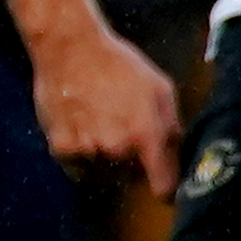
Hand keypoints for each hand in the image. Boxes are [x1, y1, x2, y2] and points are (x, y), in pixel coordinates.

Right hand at [9, 0, 182, 190]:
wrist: (71, 48)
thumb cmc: (119, 65)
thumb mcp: (160, 89)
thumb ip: (172, 129)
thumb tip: (178, 160)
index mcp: (147, 135)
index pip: (163, 188)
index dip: (167, 191)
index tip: (166, 190)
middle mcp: (117, 148)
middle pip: (132, 179)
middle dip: (134, 164)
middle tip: (124, 133)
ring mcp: (87, 150)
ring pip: (105, 175)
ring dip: (106, 162)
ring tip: (101, 127)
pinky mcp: (62, 148)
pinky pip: (79, 170)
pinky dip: (82, 158)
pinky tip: (83, 130)